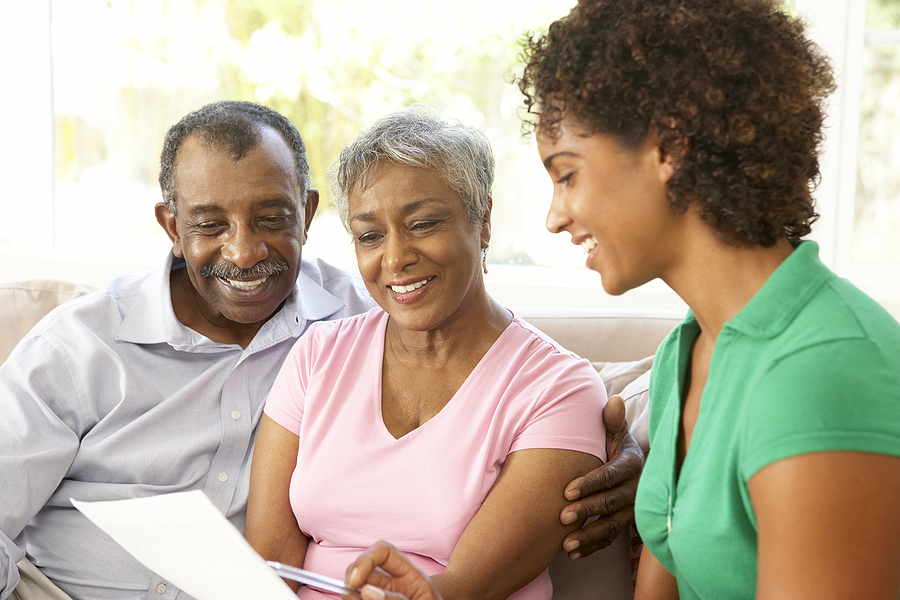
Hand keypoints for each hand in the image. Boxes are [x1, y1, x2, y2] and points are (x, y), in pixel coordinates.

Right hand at [345, 541, 442, 599]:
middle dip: (351, 581)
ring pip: (355, 591)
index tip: (355, 581)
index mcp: (409, 576)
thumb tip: (366, 590)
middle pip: (362, 569)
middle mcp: (392, 584)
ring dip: (352, 597)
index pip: (383, 552)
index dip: (366, 559)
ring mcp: (381, 596)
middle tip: (350, 599)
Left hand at [559, 395, 644, 558]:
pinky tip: (571, 553)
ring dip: (589, 536)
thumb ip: (611, 420)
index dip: (591, 483)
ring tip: (566, 544)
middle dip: (587, 510)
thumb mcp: (616, 433)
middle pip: (611, 502)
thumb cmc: (616, 446)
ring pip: (612, 526)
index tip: (567, 491)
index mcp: (632, 464)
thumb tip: (614, 399)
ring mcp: (632, 510)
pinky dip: (592, 548)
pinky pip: (610, 539)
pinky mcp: (626, 524)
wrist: (634, 469)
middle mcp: (636, 489)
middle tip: (562, 516)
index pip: (612, 475)